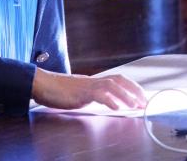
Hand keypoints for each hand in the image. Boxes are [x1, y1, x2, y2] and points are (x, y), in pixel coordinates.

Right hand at [31, 68, 146, 110]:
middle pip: (118, 80)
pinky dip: (109, 100)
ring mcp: (87, 85)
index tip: (141, 95)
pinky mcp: (80, 93)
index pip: (117, 79)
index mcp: (93, 82)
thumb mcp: (79, 94)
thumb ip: (91, 96)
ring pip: (111, 86)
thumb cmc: (57, 90)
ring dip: (126, 96)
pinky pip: (98, 94)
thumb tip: (104, 102)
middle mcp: (93, 81)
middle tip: (144, 101)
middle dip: (134, 90)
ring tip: (135, 105)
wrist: (42, 84)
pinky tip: (116, 108)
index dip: (131, 86)